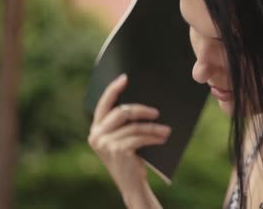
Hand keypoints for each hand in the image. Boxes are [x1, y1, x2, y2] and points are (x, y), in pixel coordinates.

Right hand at [88, 74, 169, 207]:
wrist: (132, 185)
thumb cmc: (131, 159)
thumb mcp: (124, 139)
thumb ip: (125, 124)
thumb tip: (143, 102)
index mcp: (96, 129)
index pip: (103, 104)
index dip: (113, 89)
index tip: (125, 78)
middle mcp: (96, 135)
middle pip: (122, 112)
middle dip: (142, 110)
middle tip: (157, 112)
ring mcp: (105, 143)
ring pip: (134, 126)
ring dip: (153, 127)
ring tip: (167, 129)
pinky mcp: (117, 150)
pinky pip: (139, 137)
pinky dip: (154, 136)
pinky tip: (163, 137)